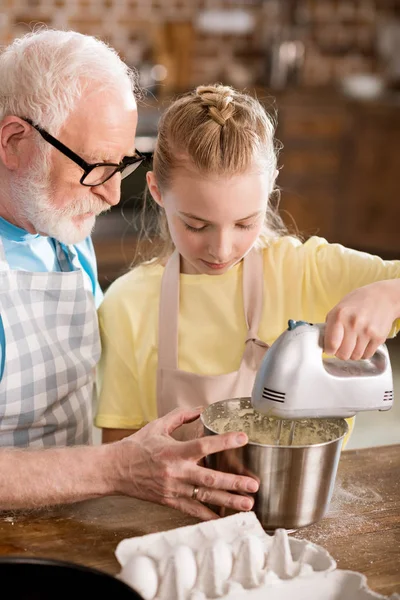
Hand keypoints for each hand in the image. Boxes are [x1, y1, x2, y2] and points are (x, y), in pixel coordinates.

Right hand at [111, 407, 258, 519]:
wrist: (115, 470)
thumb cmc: (136, 446)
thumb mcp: (158, 426)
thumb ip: (181, 416)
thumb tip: (201, 409)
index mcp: (174, 452)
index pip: (203, 446)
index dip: (224, 441)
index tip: (242, 438)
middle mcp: (176, 472)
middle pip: (209, 479)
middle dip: (234, 483)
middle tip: (253, 485)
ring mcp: (174, 490)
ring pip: (205, 498)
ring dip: (228, 502)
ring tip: (247, 504)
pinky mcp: (170, 502)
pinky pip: (192, 511)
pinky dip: (209, 516)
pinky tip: (225, 518)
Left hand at [324, 279, 399, 359]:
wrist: (382, 297)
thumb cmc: (357, 303)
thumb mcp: (338, 309)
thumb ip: (330, 326)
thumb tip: (325, 345)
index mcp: (339, 315)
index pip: (331, 344)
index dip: (329, 350)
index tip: (330, 349)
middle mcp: (353, 323)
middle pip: (343, 354)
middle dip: (341, 353)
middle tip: (342, 347)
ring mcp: (367, 331)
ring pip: (355, 356)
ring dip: (352, 353)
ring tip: (353, 343)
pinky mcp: (379, 337)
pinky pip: (367, 355)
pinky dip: (363, 352)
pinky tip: (363, 342)